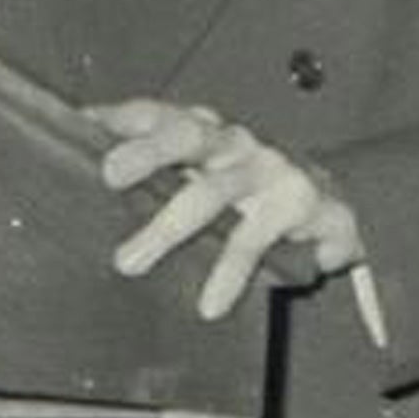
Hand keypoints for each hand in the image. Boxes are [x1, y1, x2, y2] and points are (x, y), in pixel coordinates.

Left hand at [92, 98, 365, 319]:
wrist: (337, 210)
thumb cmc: (252, 192)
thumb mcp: (205, 176)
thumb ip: (155, 175)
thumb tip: (81, 175)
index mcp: (204, 130)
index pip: (157, 113)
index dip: (118, 118)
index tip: (81, 126)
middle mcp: (235, 141)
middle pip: (187, 134)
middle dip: (146, 151)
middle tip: (109, 175)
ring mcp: (271, 168)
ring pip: (212, 191)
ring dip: (167, 229)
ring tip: (128, 263)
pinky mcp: (302, 204)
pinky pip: (256, 239)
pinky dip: (229, 275)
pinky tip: (209, 304)